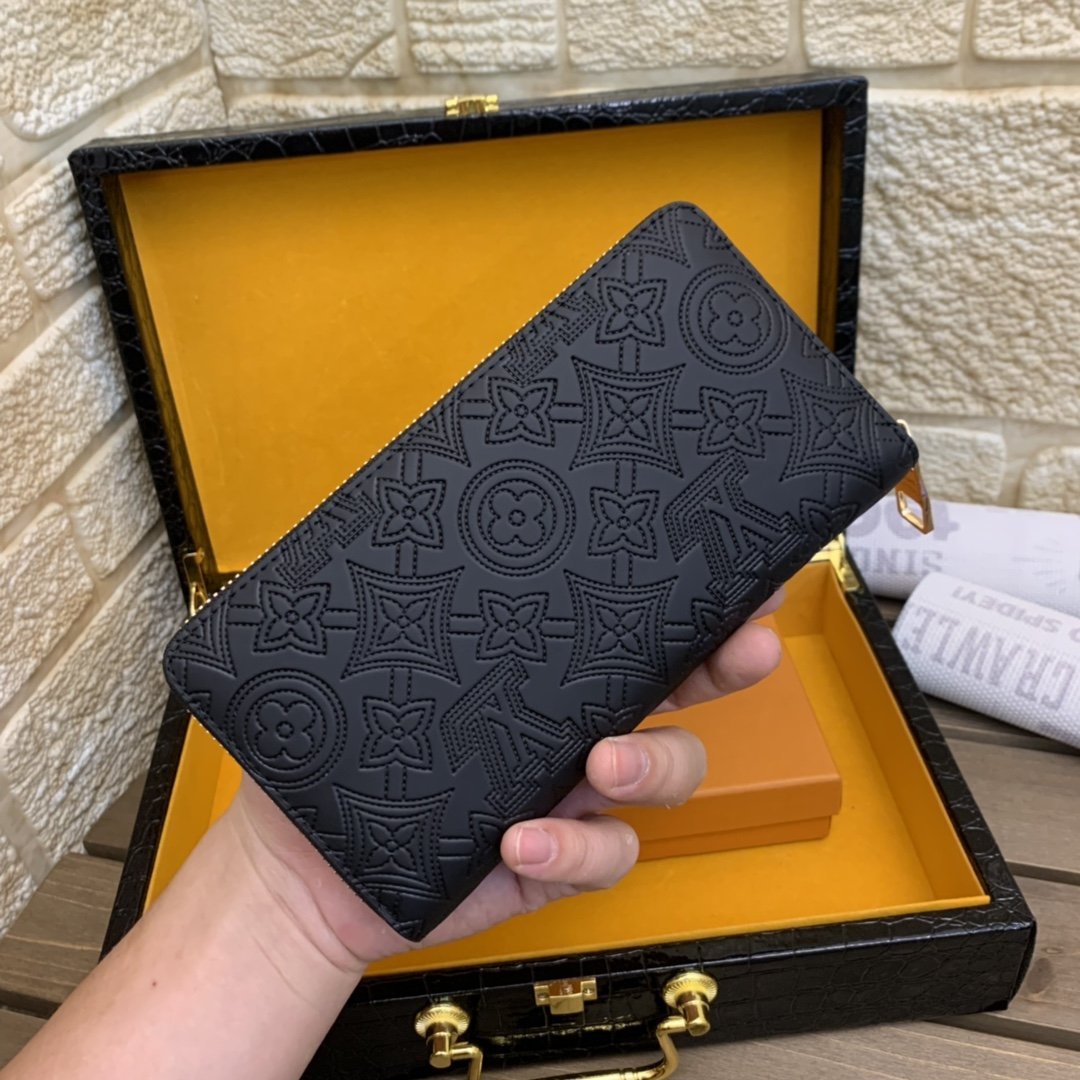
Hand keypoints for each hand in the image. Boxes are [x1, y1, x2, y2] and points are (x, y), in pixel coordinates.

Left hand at [224, 590, 784, 969]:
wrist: (307, 861)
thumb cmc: (338, 739)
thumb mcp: (356, 643)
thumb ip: (389, 575)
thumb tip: (404, 487)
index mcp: (545, 662)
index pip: (634, 617)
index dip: (697, 592)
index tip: (740, 564)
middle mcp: (575, 719)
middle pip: (684, 684)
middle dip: (727, 662)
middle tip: (743, 648)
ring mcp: (573, 790)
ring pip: (669, 774)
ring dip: (652, 763)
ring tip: (600, 765)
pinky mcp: (556, 860)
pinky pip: (606, 857)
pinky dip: (578, 850)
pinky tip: (523, 841)